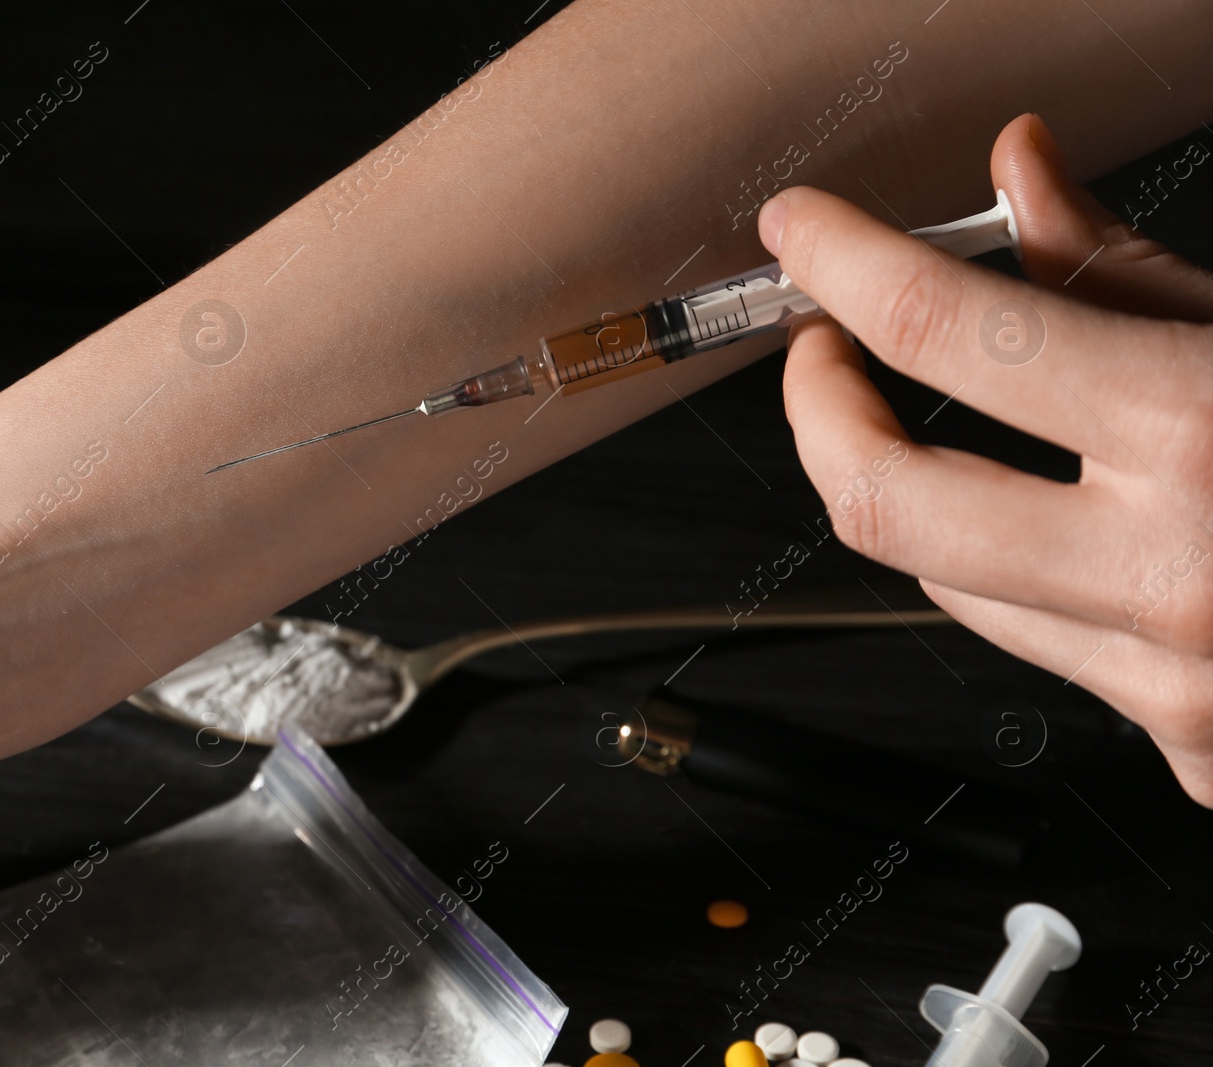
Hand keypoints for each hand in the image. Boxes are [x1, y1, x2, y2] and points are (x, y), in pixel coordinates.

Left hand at [758, 113, 1212, 803]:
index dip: (846, 264)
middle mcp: (1177, 581)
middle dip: (816, 410)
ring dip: (917, 489)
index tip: (804, 234)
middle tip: (822, 347)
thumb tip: (1015, 179)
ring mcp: (1179, 690)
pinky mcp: (1192, 751)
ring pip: (946, 581)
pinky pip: (1044, 646)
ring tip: (946, 423)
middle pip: (880, 497)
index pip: (950, 333)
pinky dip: (1032, 571)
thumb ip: (1130, 270)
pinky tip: (1080, 526)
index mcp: (1211, 440)